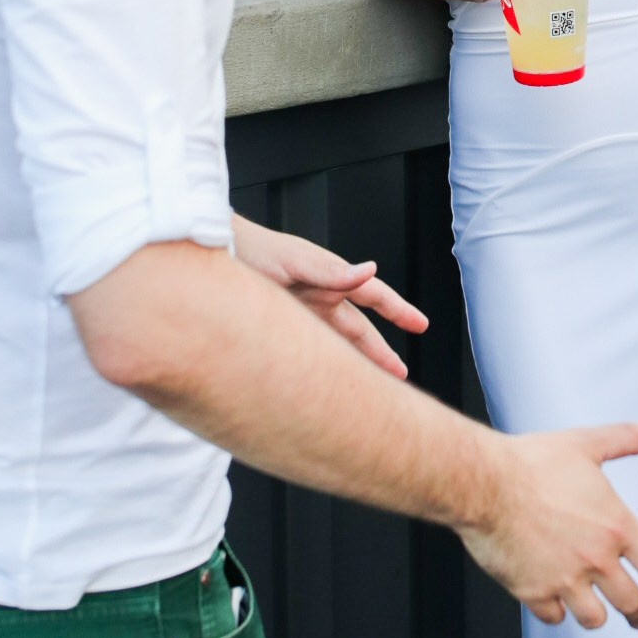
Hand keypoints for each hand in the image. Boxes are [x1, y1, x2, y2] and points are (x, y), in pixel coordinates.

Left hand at [231, 215, 427, 379]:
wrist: (216, 255)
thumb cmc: (255, 249)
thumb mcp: (294, 260)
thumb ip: (330, 271)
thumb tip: (370, 269)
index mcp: (332, 276)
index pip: (375, 296)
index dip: (399, 310)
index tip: (421, 324)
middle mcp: (322, 297)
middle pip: (360, 330)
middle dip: (381, 351)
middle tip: (400, 374)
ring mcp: (304, 314)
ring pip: (339, 345)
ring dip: (355, 364)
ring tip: (370, 388)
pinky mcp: (284, 329)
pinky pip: (313, 351)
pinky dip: (325, 367)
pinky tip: (329, 385)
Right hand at [460, 422, 637, 629]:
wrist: (484, 483)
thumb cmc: (531, 462)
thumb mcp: (587, 444)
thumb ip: (629, 438)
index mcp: (616, 528)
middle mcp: (595, 559)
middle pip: (631, 604)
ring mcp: (564, 579)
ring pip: (594, 618)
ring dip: (598, 614)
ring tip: (596, 608)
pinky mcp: (533, 591)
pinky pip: (553, 616)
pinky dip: (556, 611)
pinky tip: (554, 599)